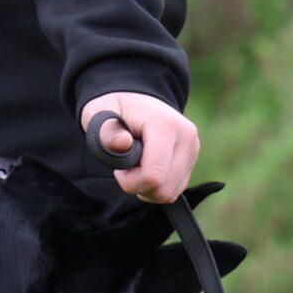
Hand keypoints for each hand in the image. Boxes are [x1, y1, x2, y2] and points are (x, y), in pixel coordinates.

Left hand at [80, 91, 199, 203]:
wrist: (136, 99)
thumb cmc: (115, 109)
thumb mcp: (99, 112)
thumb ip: (106, 130)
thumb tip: (123, 143)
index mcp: (165, 125)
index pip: (153, 175)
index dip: (130, 182)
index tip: (118, 169)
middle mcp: (186, 137)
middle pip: (163, 189)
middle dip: (138, 186)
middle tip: (125, 169)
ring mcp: (193, 149)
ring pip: (170, 193)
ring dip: (147, 189)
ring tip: (136, 168)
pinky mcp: (193, 159)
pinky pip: (175, 190)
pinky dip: (157, 188)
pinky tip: (147, 171)